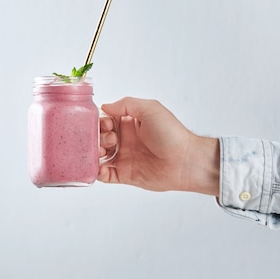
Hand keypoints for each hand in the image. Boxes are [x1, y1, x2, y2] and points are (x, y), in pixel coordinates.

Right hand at [98, 97, 219, 195]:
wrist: (184, 161)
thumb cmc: (171, 133)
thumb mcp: (150, 109)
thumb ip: (126, 104)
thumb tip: (105, 107)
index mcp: (130, 123)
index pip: (106, 120)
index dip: (101, 122)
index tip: (107, 125)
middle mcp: (126, 139)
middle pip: (100, 137)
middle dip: (97, 138)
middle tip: (109, 141)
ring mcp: (125, 157)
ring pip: (99, 156)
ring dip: (95, 154)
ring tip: (102, 153)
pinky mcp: (125, 175)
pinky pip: (105, 174)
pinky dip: (97, 172)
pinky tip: (100, 168)